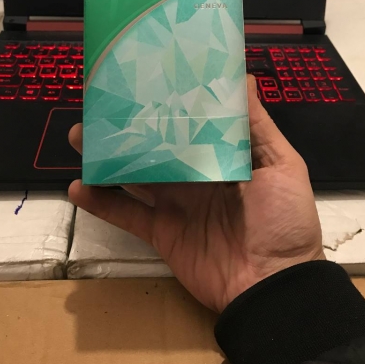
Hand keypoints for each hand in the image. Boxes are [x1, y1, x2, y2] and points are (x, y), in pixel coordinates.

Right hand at [67, 75, 324, 312]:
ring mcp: (176, 205)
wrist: (274, 284)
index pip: (191, 123)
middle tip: (101, 106)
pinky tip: (79, 186)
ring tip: (79, 136)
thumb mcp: (282, 166)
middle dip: (129, 126)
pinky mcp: (161, 233)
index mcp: (224, 156)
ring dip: (107, 157)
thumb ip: (258, 127)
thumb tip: (245, 79)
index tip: (146, 79)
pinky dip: (101, 202)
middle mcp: (196, 176)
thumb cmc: (285, 221)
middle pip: (156, 145)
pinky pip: (126, 214)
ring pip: (134, 175)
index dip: (168, 103)